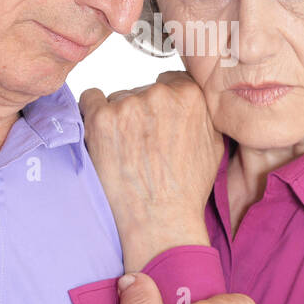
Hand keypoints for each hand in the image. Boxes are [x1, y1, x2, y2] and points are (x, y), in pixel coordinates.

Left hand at [78, 71, 223, 271]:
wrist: (159, 221)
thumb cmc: (186, 189)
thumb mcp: (213, 145)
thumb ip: (203, 112)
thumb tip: (193, 99)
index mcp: (190, 95)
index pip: (169, 82)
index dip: (162, 105)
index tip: (157, 122)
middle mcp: (159, 94)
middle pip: (142, 91)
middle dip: (140, 113)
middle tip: (141, 145)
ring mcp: (128, 105)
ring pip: (117, 100)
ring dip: (118, 119)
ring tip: (125, 152)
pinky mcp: (101, 119)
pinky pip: (90, 100)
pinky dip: (93, 115)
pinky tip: (103, 138)